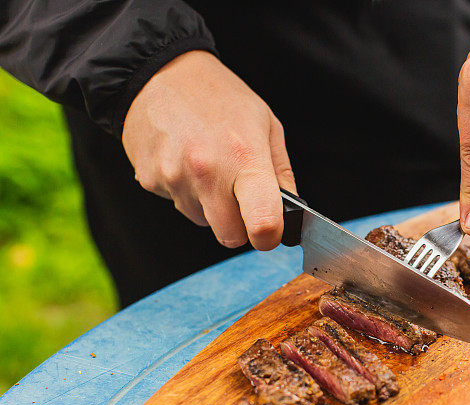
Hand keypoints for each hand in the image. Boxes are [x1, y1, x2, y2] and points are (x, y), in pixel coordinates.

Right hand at [122, 50, 295, 249]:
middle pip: (229, 236)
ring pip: (202, 220)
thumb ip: (281, 173)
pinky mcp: (149, 180)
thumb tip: (290, 211)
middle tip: (239, 195)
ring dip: (209, 205)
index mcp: (244, 157)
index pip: (262, 223)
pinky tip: (184, 159)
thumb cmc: (220, 96)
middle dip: (239, 225)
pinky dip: (184, 191)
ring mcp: (174, 178)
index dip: (270, 237)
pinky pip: (177, 204)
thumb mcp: (266, 124)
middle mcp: (207, 172)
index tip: (271, 232)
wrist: (160, 73)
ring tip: (208, 165)